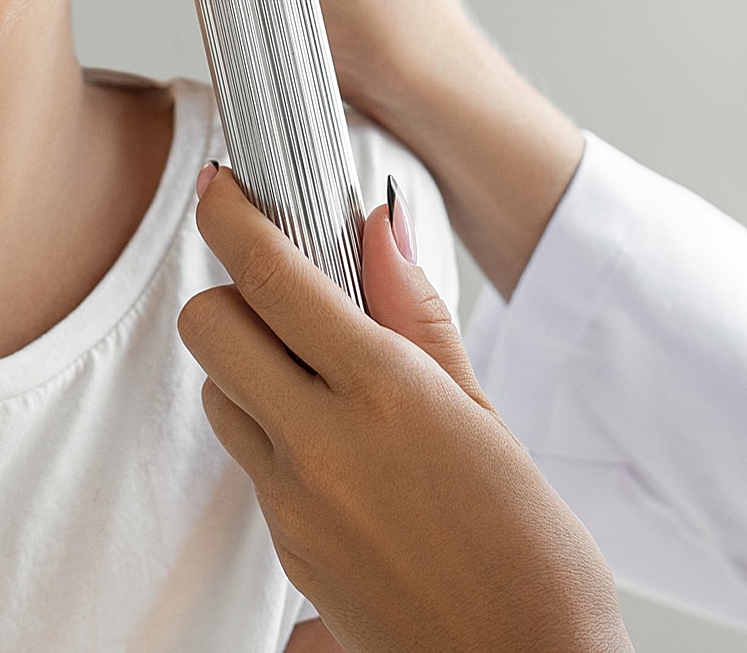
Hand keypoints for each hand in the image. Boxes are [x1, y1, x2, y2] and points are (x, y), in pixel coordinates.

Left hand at [178, 164, 630, 652]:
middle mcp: (323, 446)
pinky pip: (251, 466)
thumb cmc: (537, 557)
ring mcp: (295, 505)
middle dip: (231, 294)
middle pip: (209, 329)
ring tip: (317, 375)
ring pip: (220, 398)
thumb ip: (420, 319)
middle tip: (281, 293)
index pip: (271, 277)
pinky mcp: (287, 554)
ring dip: (248, 369)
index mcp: (386, 394)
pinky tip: (336, 445)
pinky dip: (274, 434)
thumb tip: (379, 225)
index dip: (232, 218)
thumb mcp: (489, 420)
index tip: (223, 189)